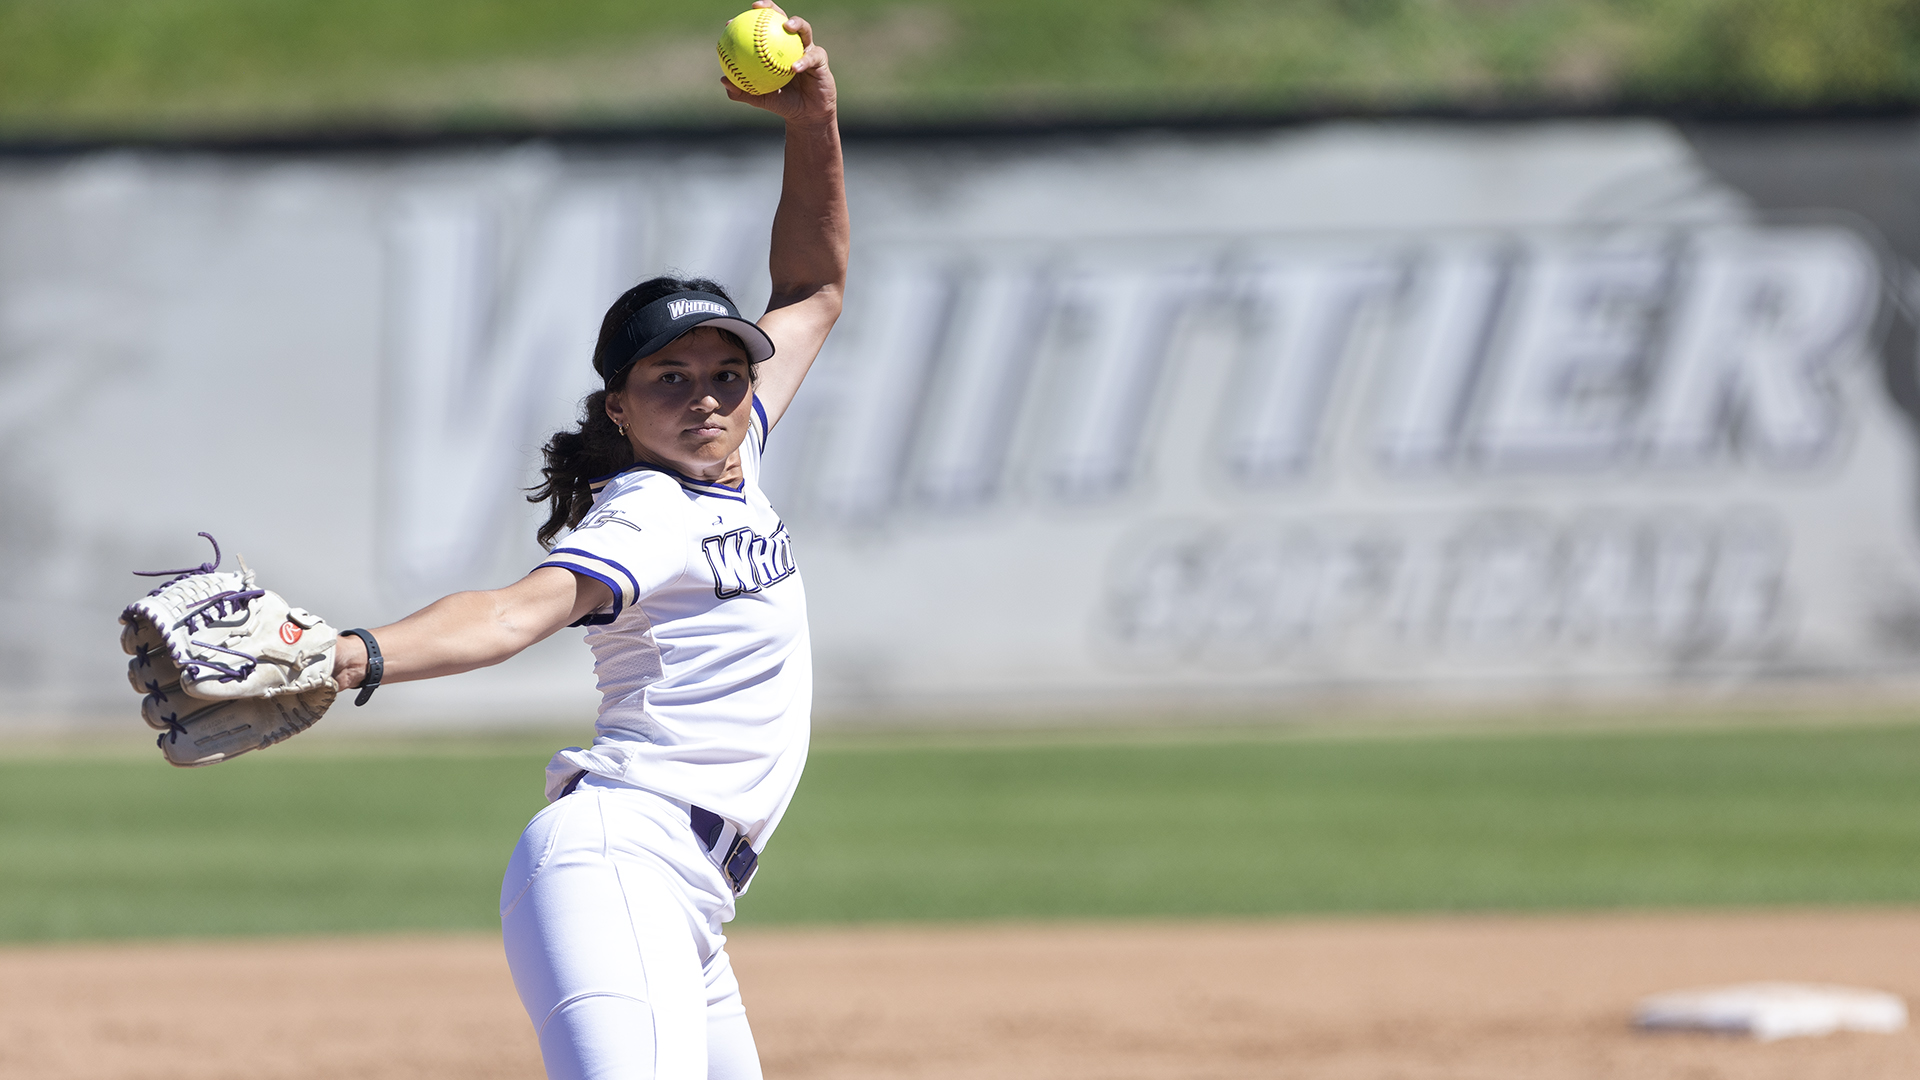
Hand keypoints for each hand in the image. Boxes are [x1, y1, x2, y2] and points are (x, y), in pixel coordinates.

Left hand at [722, 2, 836, 124]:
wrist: (806, 114)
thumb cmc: (782, 103)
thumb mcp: (760, 98)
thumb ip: (742, 90)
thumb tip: (724, 80)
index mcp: (775, 48)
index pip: (760, 30)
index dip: (746, 23)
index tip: (731, 23)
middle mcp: (791, 43)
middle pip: (781, 17)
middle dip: (770, 7)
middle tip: (758, 7)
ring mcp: (807, 48)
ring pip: (803, 29)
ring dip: (796, 23)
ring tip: (787, 26)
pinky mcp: (820, 59)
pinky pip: (812, 57)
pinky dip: (803, 61)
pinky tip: (795, 67)